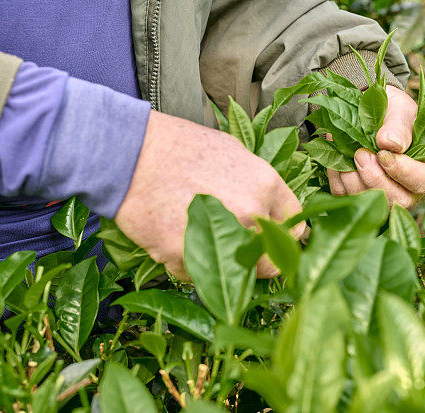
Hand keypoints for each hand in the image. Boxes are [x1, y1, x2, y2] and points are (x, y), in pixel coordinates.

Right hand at [115, 111, 303, 279]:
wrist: (130, 153)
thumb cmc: (180, 148)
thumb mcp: (235, 153)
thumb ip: (260, 187)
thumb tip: (272, 211)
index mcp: (266, 186)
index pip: (294, 230)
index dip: (283, 238)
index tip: (272, 242)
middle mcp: (250, 214)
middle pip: (270, 262)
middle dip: (255, 260)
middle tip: (232, 248)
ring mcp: (219, 237)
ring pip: (234, 275)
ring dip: (220, 265)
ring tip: (197, 235)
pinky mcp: (186, 256)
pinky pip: (196, 275)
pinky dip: (187, 263)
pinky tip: (173, 235)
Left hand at [327, 85, 424, 207]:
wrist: (366, 110)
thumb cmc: (391, 110)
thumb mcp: (399, 110)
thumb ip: (398, 126)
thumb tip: (390, 143)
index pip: (422, 180)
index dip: (402, 171)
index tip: (383, 154)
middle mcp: (409, 188)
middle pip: (397, 200)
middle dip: (374, 179)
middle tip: (361, 153)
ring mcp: (384, 196)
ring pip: (369, 202)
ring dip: (353, 178)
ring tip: (350, 151)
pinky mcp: (358, 196)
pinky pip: (345, 196)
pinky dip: (338, 177)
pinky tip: (339, 158)